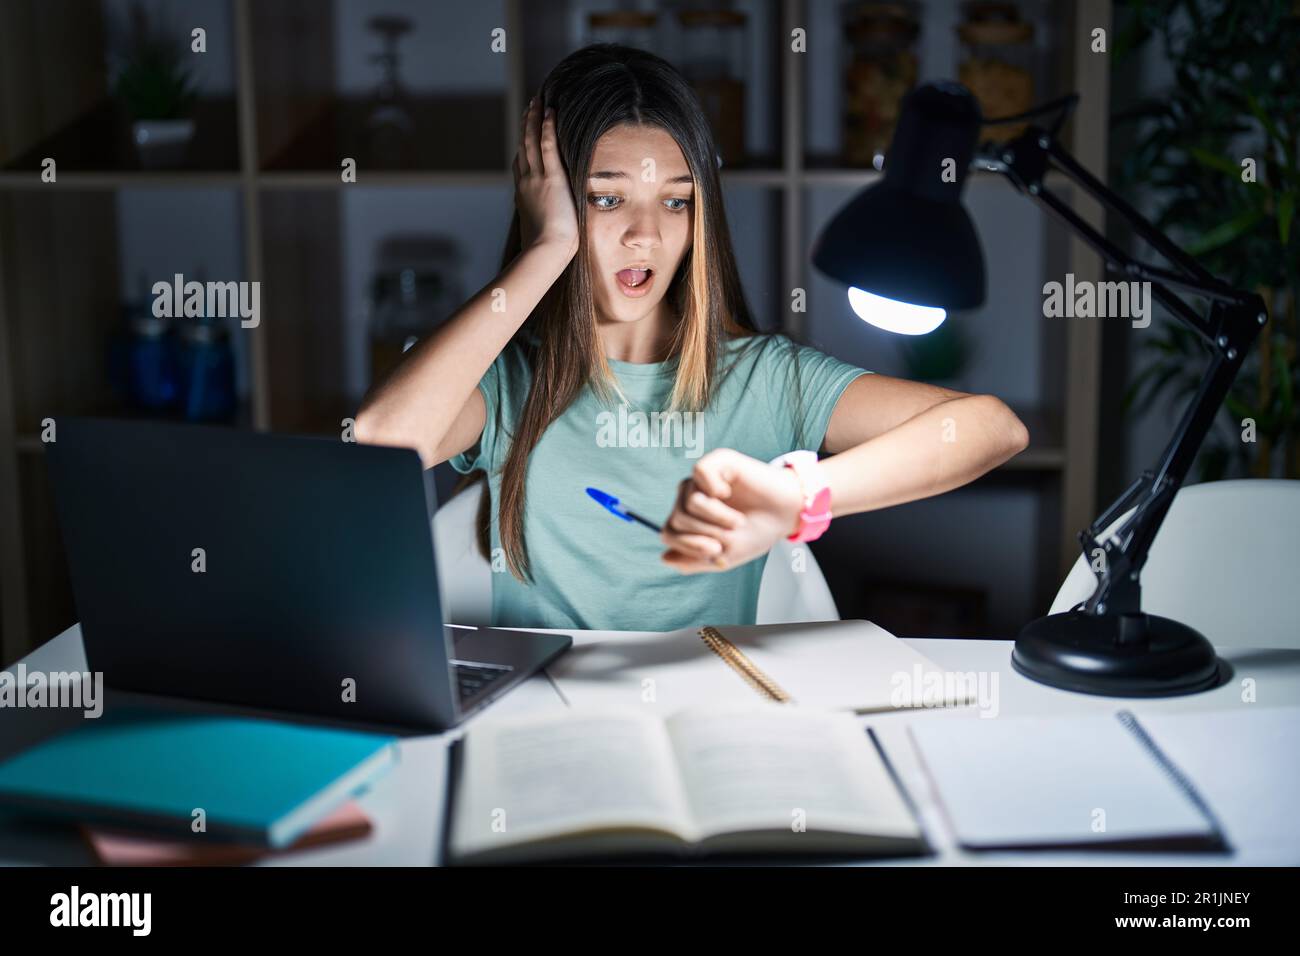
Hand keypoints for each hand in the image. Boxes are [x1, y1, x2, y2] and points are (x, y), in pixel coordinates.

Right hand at [514, 94, 578, 259]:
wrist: (545, 251)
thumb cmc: (545, 249)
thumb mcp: (539, 231)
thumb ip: (541, 220)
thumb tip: (546, 224)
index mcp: (523, 194)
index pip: (521, 163)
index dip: (523, 145)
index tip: (526, 132)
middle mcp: (525, 182)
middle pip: (524, 146)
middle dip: (527, 125)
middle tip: (530, 107)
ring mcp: (536, 178)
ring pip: (532, 141)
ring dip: (535, 119)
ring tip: (538, 101)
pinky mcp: (551, 178)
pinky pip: (547, 146)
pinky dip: (548, 128)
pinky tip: (550, 113)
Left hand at [660, 449, 806, 573]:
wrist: (787, 515)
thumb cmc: (756, 532)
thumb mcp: (724, 557)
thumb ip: (693, 560)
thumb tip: (664, 559)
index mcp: (689, 518)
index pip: (668, 533)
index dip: (688, 545)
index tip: (717, 551)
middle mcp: (690, 496)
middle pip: (677, 519)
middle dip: (707, 532)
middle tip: (734, 531)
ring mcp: (702, 479)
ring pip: (690, 502)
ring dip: (718, 517)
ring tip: (738, 519)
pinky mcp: (718, 461)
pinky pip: (699, 473)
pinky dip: (714, 488)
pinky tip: (727, 492)